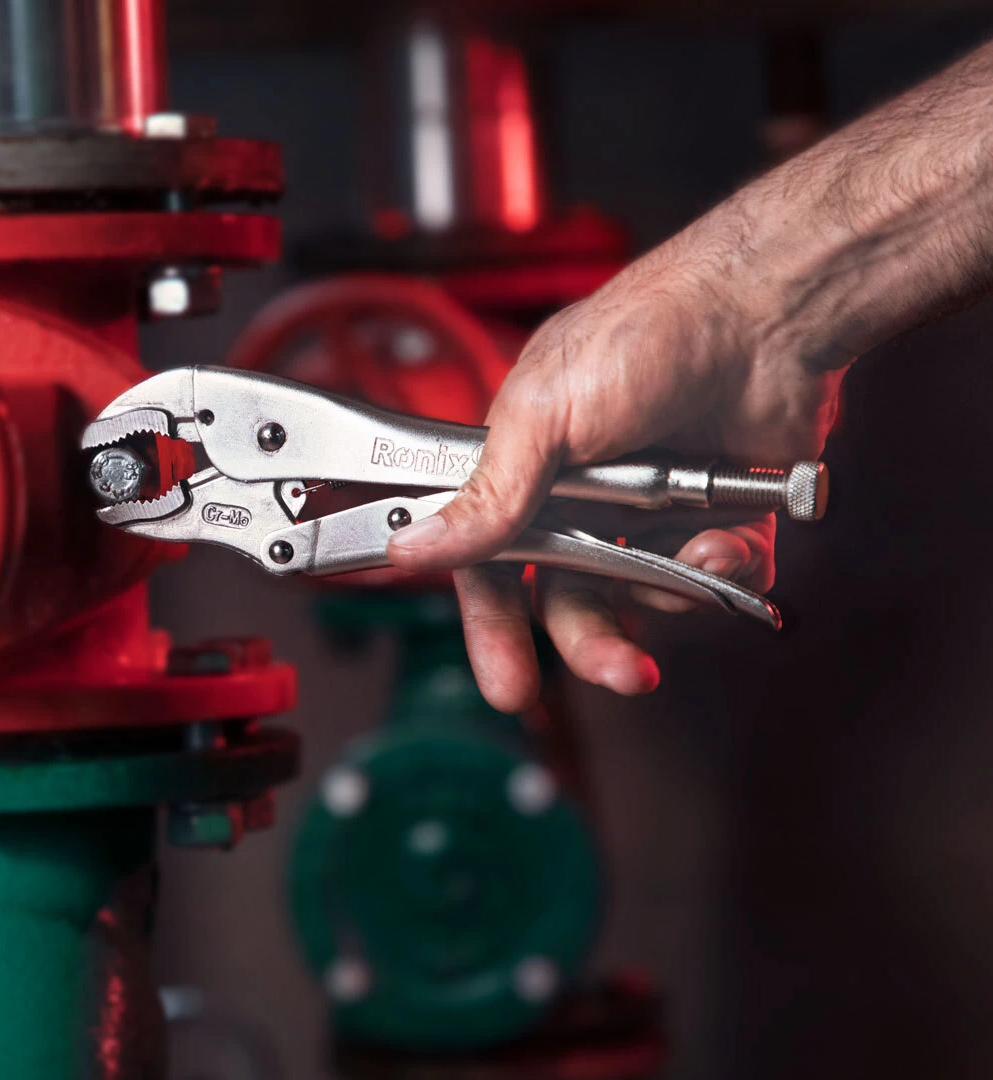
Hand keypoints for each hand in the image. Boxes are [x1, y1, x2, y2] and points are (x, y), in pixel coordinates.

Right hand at [386, 215, 848, 711]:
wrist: (764, 311)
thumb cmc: (646, 335)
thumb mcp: (545, 417)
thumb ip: (487, 496)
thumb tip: (416, 547)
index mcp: (527, 466)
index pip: (494, 563)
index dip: (495, 624)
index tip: (508, 680)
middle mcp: (587, 492)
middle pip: (572, 596)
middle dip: (593, 641)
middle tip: (619, 670)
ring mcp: (654, 507)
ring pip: (646, 595)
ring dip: (670, 594)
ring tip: (695, 565)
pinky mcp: (718, 513)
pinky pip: (716, 578)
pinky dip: (725, 570)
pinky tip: (727, 537)